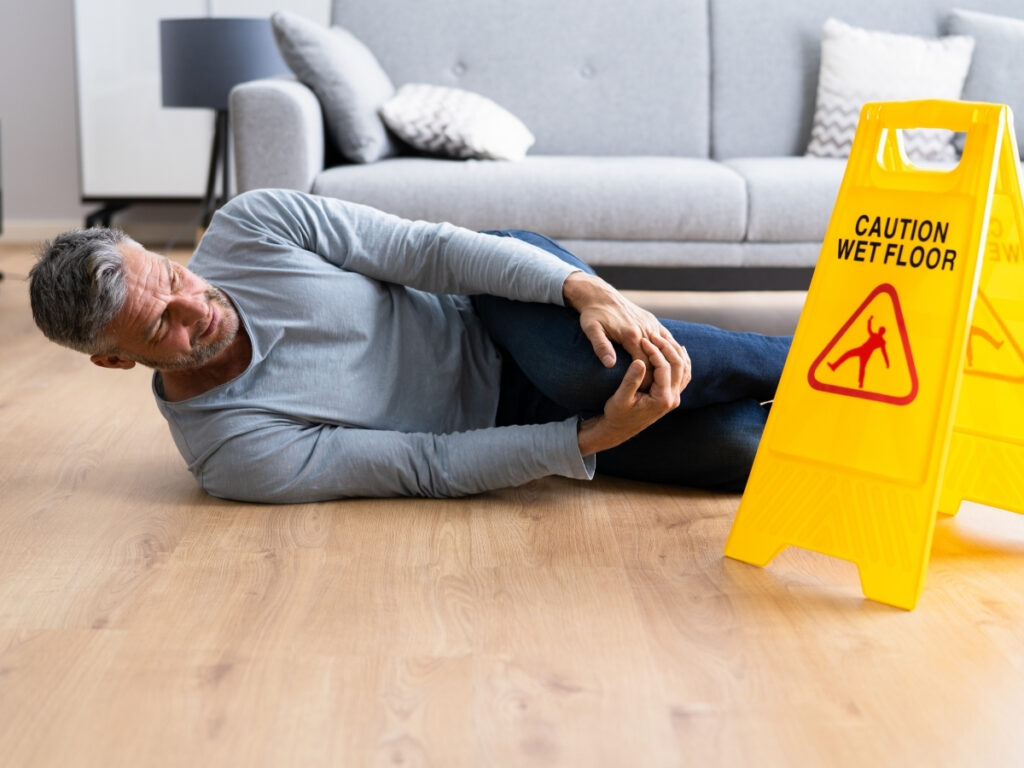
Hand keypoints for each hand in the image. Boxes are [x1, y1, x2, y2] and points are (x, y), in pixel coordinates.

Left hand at [563, 272, 683, 386]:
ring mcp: (651, 324)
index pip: (645, 365)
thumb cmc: (592, 314)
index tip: (644, 396)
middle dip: (659, 377)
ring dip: (668, 364)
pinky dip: (671, 351)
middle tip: (656, 393)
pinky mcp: (652, 320)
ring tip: (665, 382)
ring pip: (668, 348)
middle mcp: (645, 329)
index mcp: (631, 335)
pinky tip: (670, 363)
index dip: (646, 382)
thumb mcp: (591, 330)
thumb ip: (601, 347)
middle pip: (659, 359)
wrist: (600, 294)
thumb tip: (610, 364)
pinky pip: (667, 338)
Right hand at [577, 335, 690, 455]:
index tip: (642, 340)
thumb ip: (631, 381)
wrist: (618, 429)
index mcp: (662, 399)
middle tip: (653, 336)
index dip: (654, 351)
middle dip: (666, 348)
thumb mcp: (620, 398)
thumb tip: (640, 361)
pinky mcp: (672, 396)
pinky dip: (681, 361)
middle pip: (679, 366)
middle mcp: (673, 399)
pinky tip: (675, 350)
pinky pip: (683, 375)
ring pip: (684, 369)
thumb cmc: (616, 414)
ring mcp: (674, 398)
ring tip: (662, 339)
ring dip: (675, 352)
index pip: (664, 367)